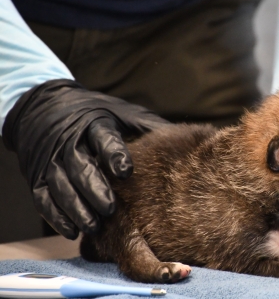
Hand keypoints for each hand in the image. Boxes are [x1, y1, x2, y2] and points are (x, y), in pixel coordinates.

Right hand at [2, 79, 167, 239]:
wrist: (46, 105)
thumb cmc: (96, 114)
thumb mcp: (121, 112)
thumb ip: (147, 126)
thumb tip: (182, 140)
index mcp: (95, 123)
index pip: (104, 138)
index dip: (114, 154)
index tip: (126, 172)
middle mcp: (70, 141)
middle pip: (79, 166)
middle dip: (94, 189)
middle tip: (110, 210)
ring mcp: (50, 159)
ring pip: (60, 185)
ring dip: (75, 208)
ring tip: (94, 226)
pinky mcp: (36, 176)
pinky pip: (43, 198)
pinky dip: (56, 216)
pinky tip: (72, 231)